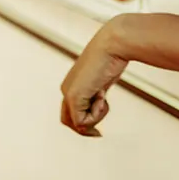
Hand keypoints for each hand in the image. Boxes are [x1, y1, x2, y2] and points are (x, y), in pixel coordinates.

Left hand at [60, 18, 128, 136]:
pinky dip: (97, 114)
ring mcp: (68, 93)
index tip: (97, 132)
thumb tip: (100, 102)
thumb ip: (97, 94)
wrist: (112, 45)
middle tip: (98, 134)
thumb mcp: (103, 81)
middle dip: (86, 128)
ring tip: (103, 99)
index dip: (84, 124)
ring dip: (94, 119)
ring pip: (76, 124)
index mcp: (71, 84)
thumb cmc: (110, 58)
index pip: (70, 112)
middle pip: (69, 122)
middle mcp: (66, 88)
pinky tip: (102, 94)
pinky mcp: (73, 96)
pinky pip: (82, 121)